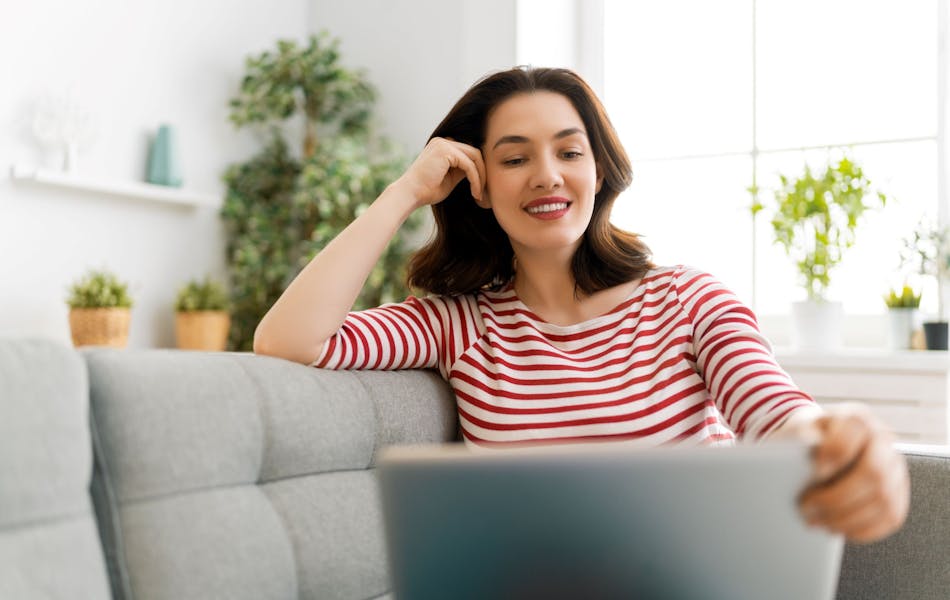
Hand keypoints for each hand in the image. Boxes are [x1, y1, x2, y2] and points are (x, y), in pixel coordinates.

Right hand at [393, 137, 485, 207]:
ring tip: (479, 194)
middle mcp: (443, 141)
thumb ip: (462, 171)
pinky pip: (469, 165)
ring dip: (481, 177)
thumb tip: (479, 171)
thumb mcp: (450, 178)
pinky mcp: (446, 151)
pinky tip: (475, 192)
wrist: (410, 194)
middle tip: (483, 191)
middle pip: (474, 153)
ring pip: (475, 157)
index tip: (479, 189)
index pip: (468, 153)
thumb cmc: (426, 191)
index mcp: (442, 146)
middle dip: (482, 172)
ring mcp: (444, 144)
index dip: (478, 171)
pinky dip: (475, 179)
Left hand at [797, 404, 909, 542]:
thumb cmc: (805, 439)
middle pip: (873, 474)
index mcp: (857, 418)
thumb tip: (804, 457)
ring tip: (816, 522)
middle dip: (838, 498)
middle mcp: (883, 440)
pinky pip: (889, 518)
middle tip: (806, 508)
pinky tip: (836, 529)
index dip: (836, 455)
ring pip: (883, 500)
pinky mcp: (899, 493)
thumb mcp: (799, 430)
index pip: (856, 433)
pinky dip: (862, 529)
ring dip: (846, 518)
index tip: (815, 472)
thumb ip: (802, 438)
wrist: (819, 444)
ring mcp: (895, 467)